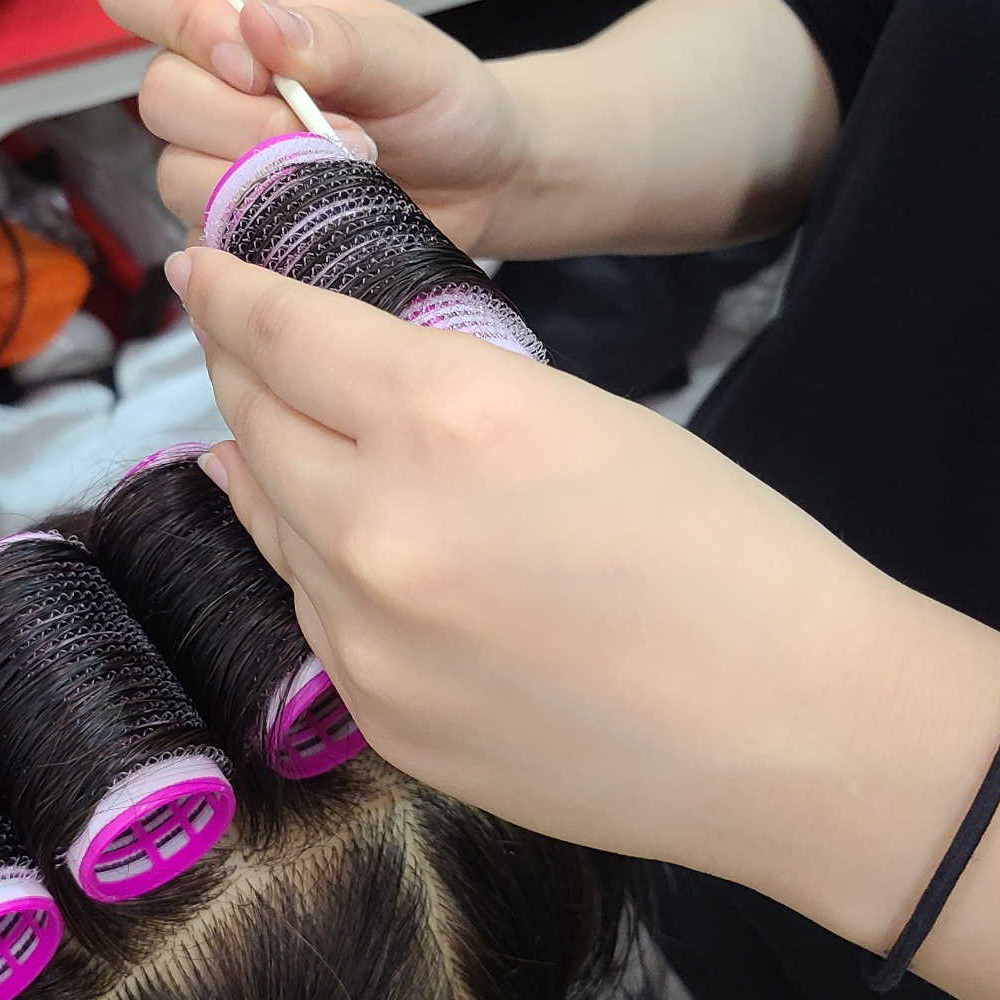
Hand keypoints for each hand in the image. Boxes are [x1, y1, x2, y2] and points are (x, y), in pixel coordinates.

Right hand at [94, 0, 526, 252]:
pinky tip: (322, 220)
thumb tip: (254, 25)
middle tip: (333, 132)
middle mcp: (213, 84)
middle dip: (244, 122)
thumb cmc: (441, 101)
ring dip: (262, 180)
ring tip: (345, 175)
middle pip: (156, 95)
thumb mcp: (406, 56)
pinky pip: (207, 240)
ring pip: (175, 174)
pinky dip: (265, 233)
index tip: (252, 61)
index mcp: (240, 12)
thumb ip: (334, 39)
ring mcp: (215, 163)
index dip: (175, 18)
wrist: (480, 183)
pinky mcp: (232, 232)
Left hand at [166, 246, 999, 964]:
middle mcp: (381, 526)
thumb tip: (337, 386)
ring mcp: (369, 638)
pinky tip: (332, 543)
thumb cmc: (728, 556)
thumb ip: (440, 395)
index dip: (231, 291)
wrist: (797, 731)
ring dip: (263, 467)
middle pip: (254, 422)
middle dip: (234, 368)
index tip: (202, 268)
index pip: (287, 331)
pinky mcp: (381, 719)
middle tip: (227, 337)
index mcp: (452, 417)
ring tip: (260, 432)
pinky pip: (313, 614)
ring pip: (270, 522)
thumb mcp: (580, 417)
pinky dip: (313, 564)